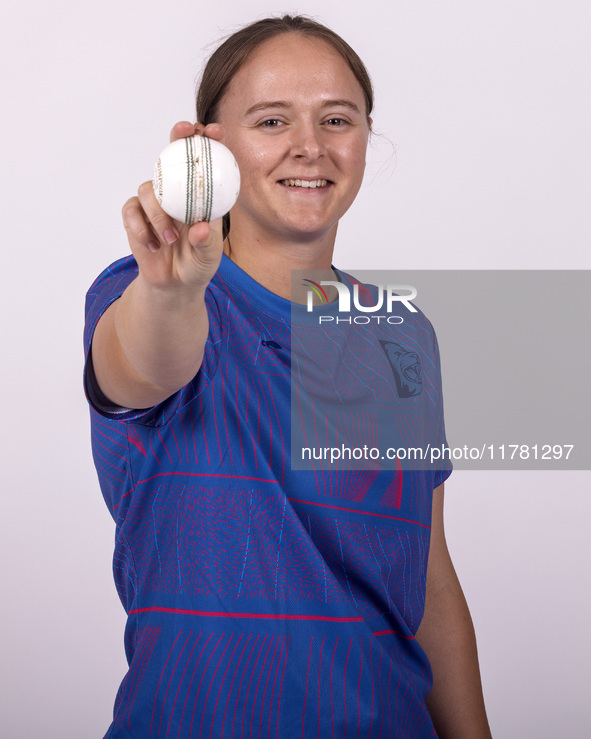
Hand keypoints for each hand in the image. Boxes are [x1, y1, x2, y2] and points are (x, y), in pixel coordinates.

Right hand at [121, 121, 225, 291]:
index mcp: (200, 196)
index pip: (203, 162)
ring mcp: (154, 202)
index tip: (214, 131)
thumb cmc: (198, 263)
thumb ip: (207, 242)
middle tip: (182, 133)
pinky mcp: (135, 215)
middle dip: (177, 138)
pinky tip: (154, 245)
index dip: (207, 141)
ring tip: (171, 239)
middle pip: (172, 156)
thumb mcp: (209, 256)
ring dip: (158, 213)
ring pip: (149, 188)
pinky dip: (142, 228)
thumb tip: (201, 227)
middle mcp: (176, 192)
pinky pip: (132, 211)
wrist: (175, 284)